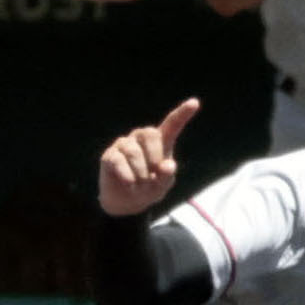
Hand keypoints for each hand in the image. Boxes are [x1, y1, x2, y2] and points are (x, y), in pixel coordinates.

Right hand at [99, 100, 198, 215]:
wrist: (127, 201)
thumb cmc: (150, 188)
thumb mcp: (163, 185)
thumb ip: (167, 176)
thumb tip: (167, 165)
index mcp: (161, 142)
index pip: (172, 124)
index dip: (182, 114)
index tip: (194, 103)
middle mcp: (141, 139)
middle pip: (149, 134)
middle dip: (154, 157)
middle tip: (153, 176)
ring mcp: (124, 145)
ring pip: (133, 151)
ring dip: (140, 173)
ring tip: (141, 184)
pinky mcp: (110, 155)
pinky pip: (118, 161)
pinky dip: (128, 177)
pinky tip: (130, 184)